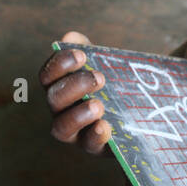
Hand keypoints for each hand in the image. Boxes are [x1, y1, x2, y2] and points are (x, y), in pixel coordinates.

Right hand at [39, 32, 112, 154]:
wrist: (139, 111)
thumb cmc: (113, 83)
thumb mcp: (103, 62)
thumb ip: (87, 49)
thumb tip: (70, 37)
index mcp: (59, 86)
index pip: (47, 75)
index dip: (59, 64)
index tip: (82, 55)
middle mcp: (61, 111)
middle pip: (54, 99)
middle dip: (74, 86)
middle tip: (100, 78)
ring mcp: (75, 132)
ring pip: (61, 128)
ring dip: (77, 115)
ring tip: (98, 105)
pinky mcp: (95, 147)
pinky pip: (88, 145)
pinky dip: (94, 135)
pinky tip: (105, 126)